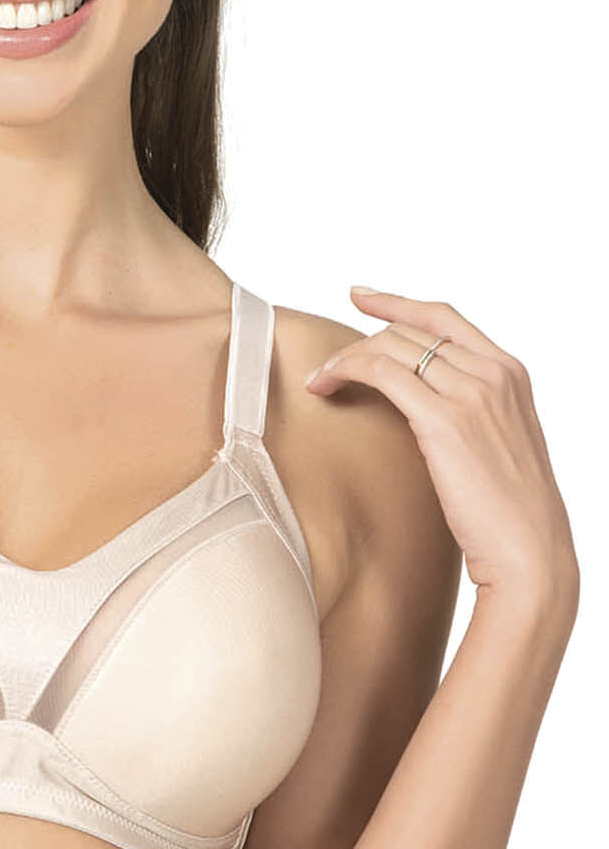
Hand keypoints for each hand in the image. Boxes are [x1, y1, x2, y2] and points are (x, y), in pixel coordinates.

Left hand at [304, 287, 578, 609]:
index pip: (446, 318)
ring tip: (319, 380)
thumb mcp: (500, 445)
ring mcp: (472, 393)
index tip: (361, 296)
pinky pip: (382, 372)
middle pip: (410, 331)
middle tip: (327, 364)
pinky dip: (345, 370)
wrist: (530, 552)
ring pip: (391, 347)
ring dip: (345, 358)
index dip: (398, 303)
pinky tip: (324, 386)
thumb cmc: (511, 512)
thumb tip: (427, 408)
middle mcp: (494, 373)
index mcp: (511, 373)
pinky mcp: (444, 420)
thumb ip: (472, 413)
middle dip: (361, 341)